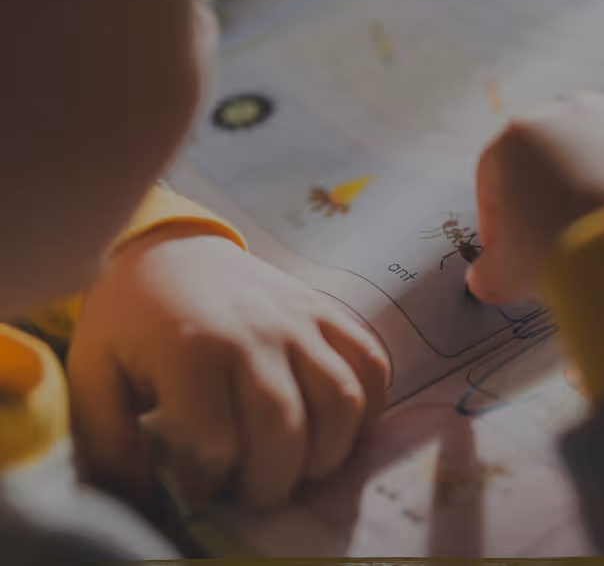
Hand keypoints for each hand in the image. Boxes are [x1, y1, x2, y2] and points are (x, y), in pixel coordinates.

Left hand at [66, 225, 390, 507]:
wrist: (172, 248)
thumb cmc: (132, 316)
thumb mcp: (94, 373)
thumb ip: (109, 441)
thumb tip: (149, 494)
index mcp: (191, 350)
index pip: (216, 444)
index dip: (207, 481)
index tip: (196, 481)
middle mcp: (255, 332)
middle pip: (285, 431)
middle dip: (271, 483)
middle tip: (251, 488)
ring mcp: (299, 318)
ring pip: (341, 401)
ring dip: (327, 453)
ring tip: (299, 465)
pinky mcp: (324, 310)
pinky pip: (370, 362)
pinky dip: (369, 405)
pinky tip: (340, 426)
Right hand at [467, 92, 603, 304]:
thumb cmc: (562, 253)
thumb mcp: (505, 275)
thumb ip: (488, 274)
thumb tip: (487, 280)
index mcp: (521, 136)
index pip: (495, 175)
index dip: (497, 219)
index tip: (508, 251)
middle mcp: (578, 114)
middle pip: (557, 161)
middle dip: (556, 201)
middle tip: (562, 246)